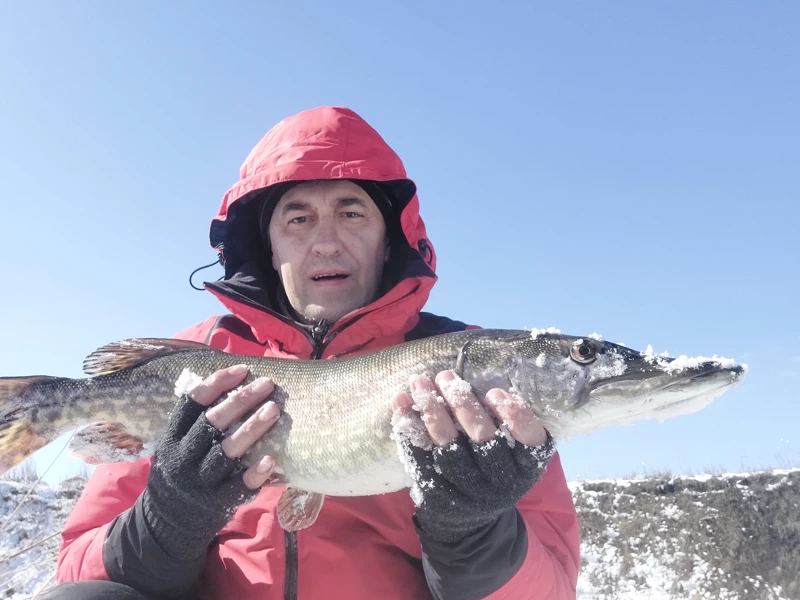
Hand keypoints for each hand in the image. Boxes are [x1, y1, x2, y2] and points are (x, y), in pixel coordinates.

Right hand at [142, 364, 280, 559]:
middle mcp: (183, 458)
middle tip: (267, 384)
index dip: (216, 383)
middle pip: (211, 423)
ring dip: (251, 429)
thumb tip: (231, 384)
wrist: (165, 527)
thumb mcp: (175, 447)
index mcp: (171, 439)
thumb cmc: (180, 475)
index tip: (242, 370)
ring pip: (226, 451)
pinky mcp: (215, 504)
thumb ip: (194, 422)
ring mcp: (199, 483)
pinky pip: (237, 487)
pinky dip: (254, 473)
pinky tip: (270, 460)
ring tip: (274, 410)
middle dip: (241, 400)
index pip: (191, 403)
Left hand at [391, 370, 554, 544]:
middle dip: (463, 403)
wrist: (468, 522)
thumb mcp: (513, 454)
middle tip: (447, 376)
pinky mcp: (436, 492)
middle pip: (483, 438)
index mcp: (525, 468)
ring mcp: (466, 489)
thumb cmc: (494, 469)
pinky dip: (409, 427)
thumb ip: (505, 422)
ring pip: (448, 446)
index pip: (530, 441)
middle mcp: (499, 481)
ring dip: (433, 410)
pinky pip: (420, 456)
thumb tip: (479, 374)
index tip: (496, 392)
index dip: (515, 416)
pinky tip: (401, 402)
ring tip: (420, 382)